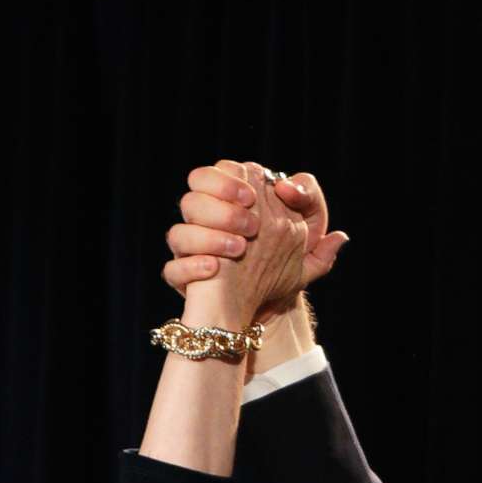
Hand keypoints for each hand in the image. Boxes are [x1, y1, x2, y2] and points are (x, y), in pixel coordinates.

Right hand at [166, 164, 348, 321]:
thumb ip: (308, 201)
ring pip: (178, 234)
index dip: (227, 180)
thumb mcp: (308, 233)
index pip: (210, 176)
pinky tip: (214, 267)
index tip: (253, 198)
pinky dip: (192, 267)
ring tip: (239, 248)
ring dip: (209, 238)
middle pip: (190, 199)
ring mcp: (192, 253)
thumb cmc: (289, 263)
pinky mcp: (185, 280)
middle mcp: (203, 225)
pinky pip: (173, 270)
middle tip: (251, 226)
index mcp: (227, 205)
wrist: (275, 306)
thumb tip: (290, 185)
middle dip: (220, 208)